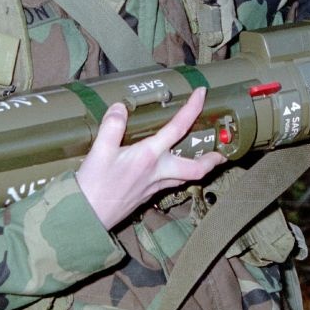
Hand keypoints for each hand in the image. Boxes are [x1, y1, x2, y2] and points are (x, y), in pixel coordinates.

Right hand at [75, 86, 225, 229]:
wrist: (87, 216)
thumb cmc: (93, 185)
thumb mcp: (100, 150)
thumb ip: (112, 126)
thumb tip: (121, 107)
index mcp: (149, 156)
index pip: (177, 128)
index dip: (192, 109)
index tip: (202, 93)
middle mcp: (157, 172)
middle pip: (196, 169)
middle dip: (212, 160)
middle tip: (222, 152)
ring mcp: (153, 186)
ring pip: (183, 178)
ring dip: (196, 167)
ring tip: (203, 158)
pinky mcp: (145, 195)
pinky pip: (168, 183)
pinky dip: (176, 174)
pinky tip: (167, 168)